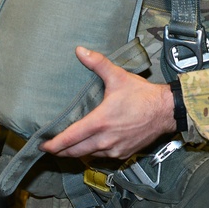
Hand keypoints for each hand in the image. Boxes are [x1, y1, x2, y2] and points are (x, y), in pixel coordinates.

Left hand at [40, 46, 175, 159]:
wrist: (165, 111)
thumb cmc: (142, 95)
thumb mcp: (117, 76)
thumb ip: (97, 63)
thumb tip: (80, 50)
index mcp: (100, 122)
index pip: (71, 138)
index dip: (55, 144)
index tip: (43, 145)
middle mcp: (105, 139)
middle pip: (76, 151)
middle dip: (61, 151)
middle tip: (51, 147)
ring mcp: (115, 149)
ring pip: (89, 155)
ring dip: (77, 152)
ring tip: (68, 146)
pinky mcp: (123, 153)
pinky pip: (103, 157)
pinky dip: (93, 153)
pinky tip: (90, 146)